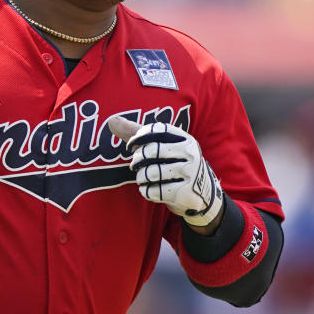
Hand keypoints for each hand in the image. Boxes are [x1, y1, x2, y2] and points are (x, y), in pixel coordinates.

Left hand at [108, 116, 223, 226]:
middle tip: (134, 165)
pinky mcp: (185, 192)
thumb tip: (112, 121)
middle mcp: (189, 153)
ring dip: (141, 177)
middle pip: (153, 150)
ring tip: (142, 178)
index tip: (131, 146)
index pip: (157, 129)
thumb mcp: (161, 146)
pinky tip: (148, 190)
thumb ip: (137, 133)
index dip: (139, 136)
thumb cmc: (173, 163)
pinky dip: (146, 191)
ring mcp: (189, 173)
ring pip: (152, 172)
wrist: (201, 192)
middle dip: (137, 159)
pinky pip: (156, 191)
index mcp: (183, 138)